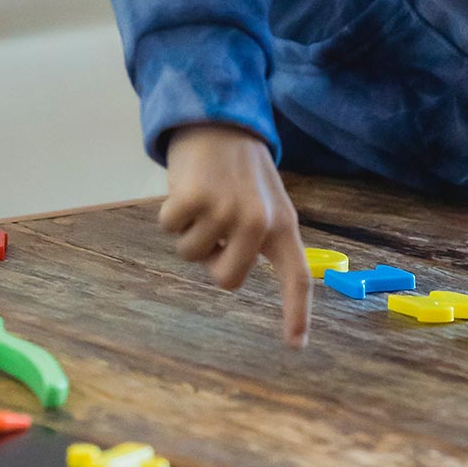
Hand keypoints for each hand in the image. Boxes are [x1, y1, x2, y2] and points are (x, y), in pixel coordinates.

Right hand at [160, 124, 311, 347]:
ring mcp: (227, 211)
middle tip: (212, 228)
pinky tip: (186, 188)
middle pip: (227, 280)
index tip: (296, 346)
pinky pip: (170, 228)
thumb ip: (260, 236)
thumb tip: (231, 276)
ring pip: (191, 254)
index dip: (296, 312)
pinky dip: (169, 213)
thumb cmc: (239, 168)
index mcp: (283, 224)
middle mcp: (259, 221)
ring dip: (188, 231)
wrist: (218, 120)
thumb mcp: (266, 200)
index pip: (298, 276)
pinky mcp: (195, 199)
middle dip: (211, 262)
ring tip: (203, 198)